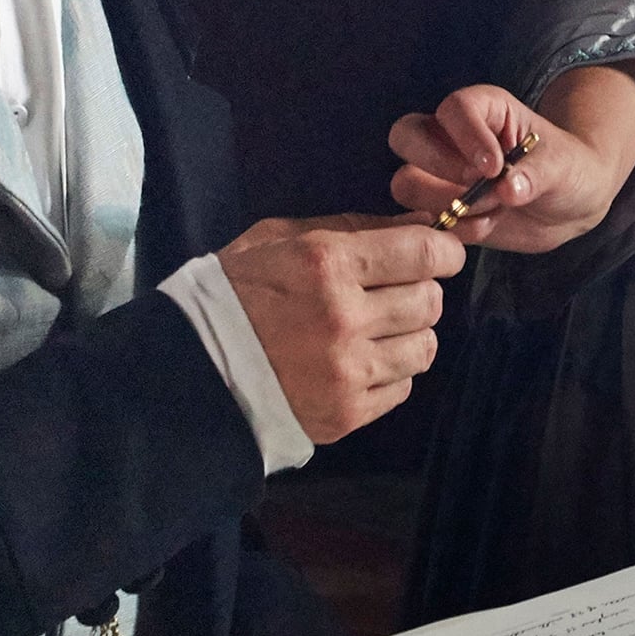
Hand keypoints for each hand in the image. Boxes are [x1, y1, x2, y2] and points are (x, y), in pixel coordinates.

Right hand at [216, 215, 464, 442]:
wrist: (190, 369)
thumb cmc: (235, 292)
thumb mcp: (280, 239)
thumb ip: (352, 228)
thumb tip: (418, 223)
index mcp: (327, 264)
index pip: (423, 252)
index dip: (444, 251)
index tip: (441, 254)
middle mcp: (345, 317)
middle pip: (429, 300)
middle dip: (423, 291)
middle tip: (399, 292)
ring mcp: (348, 370)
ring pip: (425, 347)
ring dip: (411, 334)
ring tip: (381, 331)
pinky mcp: (348, 412)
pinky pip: (403, 387)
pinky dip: (392, 373)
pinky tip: (363, 363)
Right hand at [390, 67, 634, 254]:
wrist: (569, 206)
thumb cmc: (568, 169)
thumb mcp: (564, 166)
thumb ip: (537, 173)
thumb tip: (508, 190)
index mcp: (483, 110)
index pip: (453, 108)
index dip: (467, 136)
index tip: (495, 166)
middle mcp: (451, 137)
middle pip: (406, 135)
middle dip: (436, 164)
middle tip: (475, 184)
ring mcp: (441, 173)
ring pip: (406, 182)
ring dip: (445, 203)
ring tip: (491, 210)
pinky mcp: (441, 208)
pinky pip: (423, 220)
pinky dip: (454, 229)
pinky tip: (489, 226)